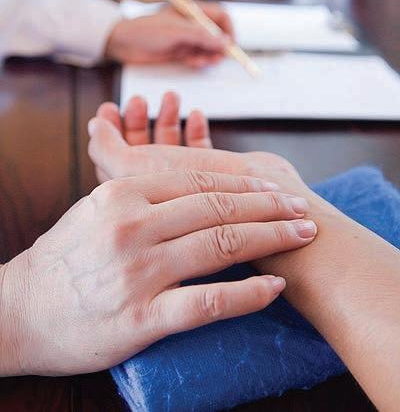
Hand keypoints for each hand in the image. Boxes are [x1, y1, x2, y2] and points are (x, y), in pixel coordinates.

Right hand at [0, 171, 316, 375]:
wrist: (17, 312)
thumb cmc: (62, 259)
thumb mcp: (95, 208)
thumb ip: (141, 193)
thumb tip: (192, 187)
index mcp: (123, 194)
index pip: (199, 180)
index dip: (244, 183)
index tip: (273, 187)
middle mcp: (133, 227)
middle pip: (218, 208)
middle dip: (269, 206)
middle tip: (301, 208)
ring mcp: (138, 272)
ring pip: (221, 245)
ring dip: (271, 239)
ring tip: (301, 236)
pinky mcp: (141, 318)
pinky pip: (207, 302)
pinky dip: (248, 294)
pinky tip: (276, 286)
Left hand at [89, 93, 308, 198]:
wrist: (265, 213)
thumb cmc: (194, 196)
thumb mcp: (137, 170)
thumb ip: (109, 152)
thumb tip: (92, 127)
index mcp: (143, 196)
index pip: (116, 163)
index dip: (113, 132)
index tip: (109, 108)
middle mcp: (165, 192)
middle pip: (144, 152)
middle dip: (140, 122)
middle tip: (140, 100)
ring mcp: (192, 185)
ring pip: (172, 149)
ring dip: (168, 120)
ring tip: (171, 97)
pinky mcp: (219, 177)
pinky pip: (200, 151)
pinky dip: (195, 131)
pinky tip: (196, 115)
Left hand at [105, 4, 233, 67]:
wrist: (122, 43)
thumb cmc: (146, 31)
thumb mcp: (176, 32)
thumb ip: (202, 37)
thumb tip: (226, 44)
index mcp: (192, 11)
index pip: (221, 16)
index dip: (228, 30)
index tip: (230, 45)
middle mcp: (192, 24)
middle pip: (217, 34)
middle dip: (220, 47)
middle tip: (217, 58)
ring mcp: (186, 39)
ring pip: (208, 48)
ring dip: (209, 56)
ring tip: (201, 61)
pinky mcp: (179, 52)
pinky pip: (197, 57)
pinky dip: (199, 62)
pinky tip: (192, 63)